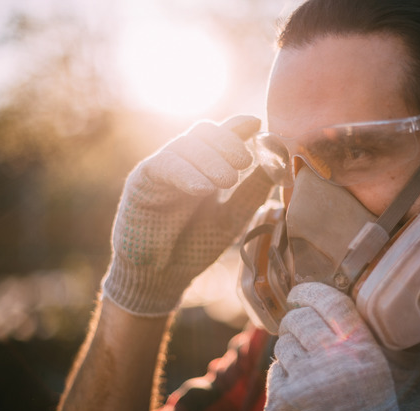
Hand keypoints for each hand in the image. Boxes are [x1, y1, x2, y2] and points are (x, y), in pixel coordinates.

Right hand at [103, 116, 272, 315]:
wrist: (160, 278)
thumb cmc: (194, 246)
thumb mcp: (232, 217)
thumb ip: (251, 191)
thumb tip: (278, 165)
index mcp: (205, 168)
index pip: (221, 136)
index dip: (238, 126)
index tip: (257, 124)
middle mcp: (183, 163)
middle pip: (204, 132)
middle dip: (227, 141)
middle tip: (244, 162)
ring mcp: (162, 170)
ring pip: (186, 145)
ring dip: (210, 159)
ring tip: (228, 180)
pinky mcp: (141, 181)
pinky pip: (164, 165)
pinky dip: (186, 173)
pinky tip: (203, 188)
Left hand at [265, 282, 401, 410]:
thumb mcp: (376, 373)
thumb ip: (354, 340)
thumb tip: (320, 304)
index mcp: (362, 355)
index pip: (332, 304)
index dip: (312, 292)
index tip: (300, 292)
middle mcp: (333, 364)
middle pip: (301, 319)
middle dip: (296, 321)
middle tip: (300, 329)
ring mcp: (303, 383)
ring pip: (284, 343)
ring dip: (291, 350)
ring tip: (307, 369)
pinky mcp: (280, 401)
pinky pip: (275, 370)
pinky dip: (283, 376)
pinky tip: (299, 390)